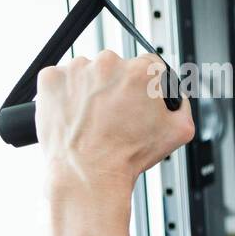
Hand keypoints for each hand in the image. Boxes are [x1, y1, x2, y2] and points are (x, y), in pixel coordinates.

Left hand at [36, 51, 194, 191]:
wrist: (88, 172)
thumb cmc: (127, 155)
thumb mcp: (179, 132)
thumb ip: (184, 106)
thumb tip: (177, 98)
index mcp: (140, 72)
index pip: (150, 63)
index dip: (147, 84)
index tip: (139, 96)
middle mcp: (108, 63)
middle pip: (117, 66)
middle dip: (118, 86)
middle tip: (117, 113)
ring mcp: (76, 69)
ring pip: (89, 72)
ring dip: (92, 88)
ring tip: (95, 117)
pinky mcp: (51, 79)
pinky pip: (61, 78)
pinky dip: (67, 92)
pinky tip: (76, 113)